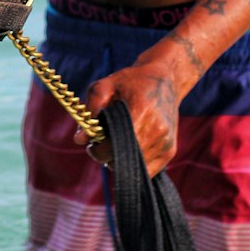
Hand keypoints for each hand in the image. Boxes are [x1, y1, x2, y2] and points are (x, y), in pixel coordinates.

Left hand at [74, 53, 183, 177]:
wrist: (165, 79)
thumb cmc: (131, 81)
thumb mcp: (106, 85)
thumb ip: (91, 109)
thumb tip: (79, 139)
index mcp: (141, 112)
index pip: (114, 146)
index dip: (98, 149)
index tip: (93, 142)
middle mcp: (157, 130)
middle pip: (123, 161)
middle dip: (107, 155)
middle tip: (104, 142)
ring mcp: (165, 143)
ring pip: (134, 169)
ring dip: (121, 161)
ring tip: (118, 142)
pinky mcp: (170, 151)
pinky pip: (146, 171)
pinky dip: (134, 164)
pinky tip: (130, 147)